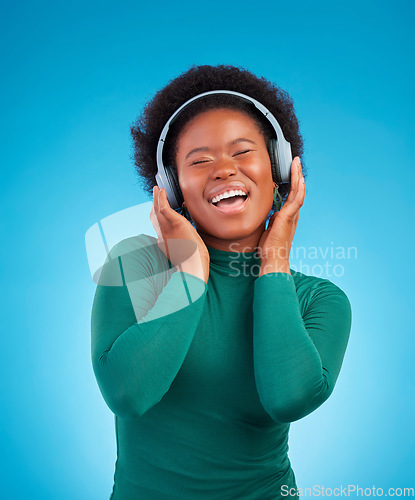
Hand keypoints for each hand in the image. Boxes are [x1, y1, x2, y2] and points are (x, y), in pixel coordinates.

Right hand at [150, 186, 209, 282]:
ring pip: (157, 210)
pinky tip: (162, 191)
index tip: (156, 209)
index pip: (158, 226)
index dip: (156, 216)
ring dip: (157, 198)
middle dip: (154, 204)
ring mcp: (167, 229)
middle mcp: (162, 234)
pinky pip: (164, 208)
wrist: (192, 266)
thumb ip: (181, 247)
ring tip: (157, 189)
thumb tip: (187, 242)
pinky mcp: (175, 224)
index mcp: (164, 242)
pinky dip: (161, 198)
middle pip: (154, 216)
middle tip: (155, 194)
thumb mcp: (184, 254)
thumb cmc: (193, 264)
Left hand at [257, 156, 304, 275]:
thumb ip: (269, 218)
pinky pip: (297, 199)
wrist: (273, 259)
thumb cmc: (269, 247)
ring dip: (298, 176)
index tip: (289, 170)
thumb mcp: (267, 227)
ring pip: (298, 191)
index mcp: (287, 216)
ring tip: (296, 163)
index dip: (291, 182)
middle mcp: (292, 214)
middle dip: (296, 175)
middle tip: (295, 161)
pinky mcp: (289, 217)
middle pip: (297, 190)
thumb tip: (267, 211)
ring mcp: (292, 215)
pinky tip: (298, 178)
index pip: (291, 194)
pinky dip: (298, 187)